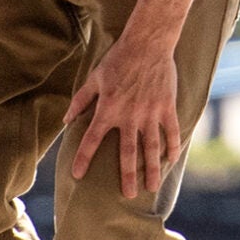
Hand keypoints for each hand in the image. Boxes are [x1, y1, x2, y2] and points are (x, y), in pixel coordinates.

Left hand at [64, 33, 182, 200]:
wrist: (147, 43)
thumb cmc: (117, 60)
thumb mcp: (94, 79)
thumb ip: (81, 101)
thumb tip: (67, 120)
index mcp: (108, 109)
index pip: (92, 140)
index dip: (83, 158)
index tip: (77, 175)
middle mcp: (129, 116)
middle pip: (127, 153)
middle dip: (126, 176)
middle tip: (127, 196)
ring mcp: (150, 113)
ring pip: (151, 147)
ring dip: (152, 168)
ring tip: (151, 186)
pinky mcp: (166, 107)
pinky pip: (171, 131)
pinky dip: (172, 146)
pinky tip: (172, 160)